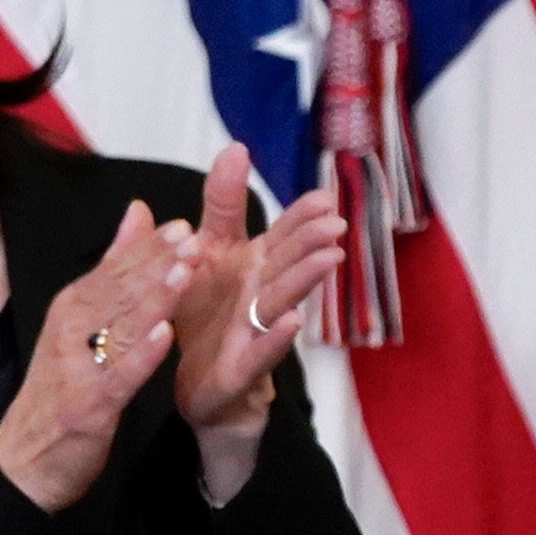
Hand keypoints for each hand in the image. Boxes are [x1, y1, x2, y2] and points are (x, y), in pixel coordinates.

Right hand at [0, 199, 198, 512]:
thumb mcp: (83, 323)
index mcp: (72, 307)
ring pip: (120, 326)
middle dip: (157, 264)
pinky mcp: (89, 403)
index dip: (148, 247)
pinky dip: (142, 354)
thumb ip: (112, 270)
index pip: (113, 269)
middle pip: (118, 290)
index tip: (184, 224)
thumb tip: (137, 214)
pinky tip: (166, 336)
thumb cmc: (62, 388)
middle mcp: (70, 329)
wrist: (25, 459)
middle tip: (194, 238)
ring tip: (186, 272)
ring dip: (154, 298)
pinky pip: (120, 374)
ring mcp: (77, 365)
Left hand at [166, 138, 348, 421]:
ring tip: (330, 261)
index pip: (280, 235)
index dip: (301, 217)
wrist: (199, 386)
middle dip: (310, 243)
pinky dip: (276, 338)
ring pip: (282, 301)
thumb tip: (235, 148)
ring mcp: (254, 331)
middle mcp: (260, 295)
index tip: (325, 196)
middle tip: (335, 221)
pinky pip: (261, 351)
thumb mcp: (207, 252)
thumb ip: (221, 205)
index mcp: (252, 266)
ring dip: (306, 282)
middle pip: (287, 264)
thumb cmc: (209, 317)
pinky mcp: (241, 367)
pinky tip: (294, 323)